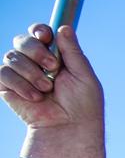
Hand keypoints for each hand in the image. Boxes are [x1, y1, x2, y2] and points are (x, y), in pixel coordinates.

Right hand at [0, 24, 104, 157]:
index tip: (45, 36)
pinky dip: (19, 85)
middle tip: (52, 68)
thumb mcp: (84, 76)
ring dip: (31, 73)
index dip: (39, 30)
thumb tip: (64, 27)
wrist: (68, 130)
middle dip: (36, 51)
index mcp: (55, 56)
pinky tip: (34, 98)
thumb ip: (73, 51)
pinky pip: (2, 73)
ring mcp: (20, 74)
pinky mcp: (7, 87)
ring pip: (12, 56)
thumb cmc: (82, 106)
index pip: (39, 33)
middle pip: (22, 40)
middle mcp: (35, 63)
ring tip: (47, 90)